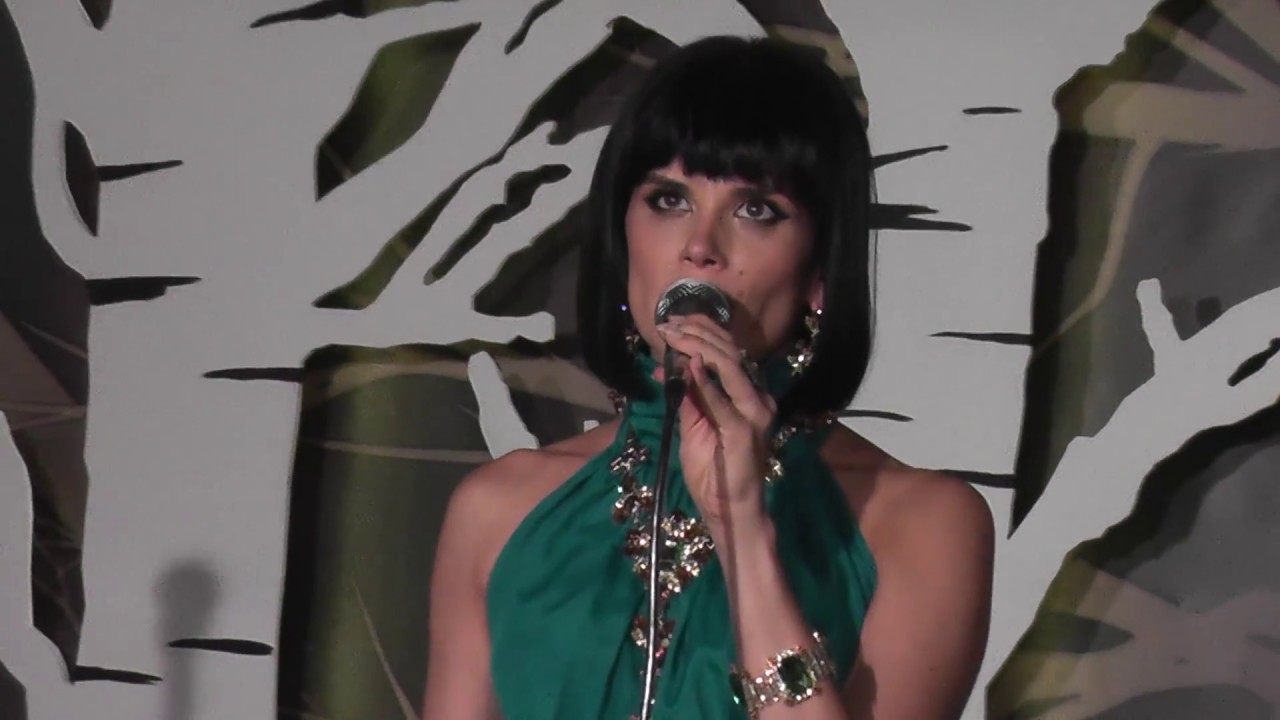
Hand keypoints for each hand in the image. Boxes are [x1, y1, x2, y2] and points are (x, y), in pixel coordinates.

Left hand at [654, 314, 775, 541]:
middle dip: (697, 333)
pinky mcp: (745, 431)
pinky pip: (725, 402)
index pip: (728, 351)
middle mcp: (756, 398)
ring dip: (701, 348)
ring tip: (676, 337)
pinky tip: (693, 366)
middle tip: (668, 325)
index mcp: (747, 394)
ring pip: (731, 367)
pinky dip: (708, 383)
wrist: (728, 509)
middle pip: (730, 352)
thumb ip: (687, 397)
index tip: (671, 324)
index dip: (702, 331)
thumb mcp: (693, 426)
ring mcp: (755, 413)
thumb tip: (668, 369)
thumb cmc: (712, 471)